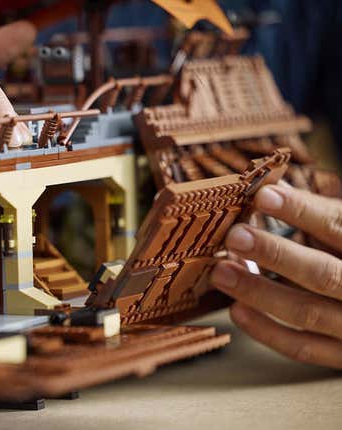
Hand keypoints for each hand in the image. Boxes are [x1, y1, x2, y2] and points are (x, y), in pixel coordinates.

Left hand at [210, 184, 341, 368]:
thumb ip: (318, 215)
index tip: (262, 195)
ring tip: (221, 272)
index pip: (338, 227)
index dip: (301, 211)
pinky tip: (235, 310)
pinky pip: (302, 348)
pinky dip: (266, 331)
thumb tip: (269, 189)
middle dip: (276, 254)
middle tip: (234, 236)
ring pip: (308, 312)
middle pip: (322, 274)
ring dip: (259, 292)